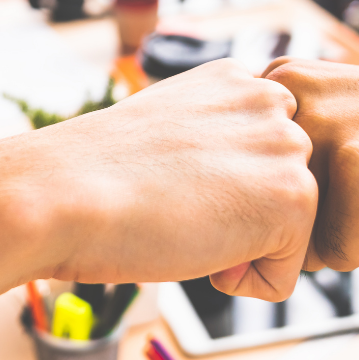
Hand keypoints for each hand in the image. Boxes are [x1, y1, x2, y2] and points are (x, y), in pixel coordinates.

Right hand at [19, 58, 315, 299]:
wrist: (65, 190)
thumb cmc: (97, 172)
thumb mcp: (167, 129)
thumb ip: (212, 138)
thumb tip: (233, 183)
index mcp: (235, 78)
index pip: (264, 154)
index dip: (222, 187)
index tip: (173, 182)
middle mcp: (268, 100)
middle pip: (282, 192)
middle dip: (239, 215)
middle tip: (177, 202)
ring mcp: (285, 145)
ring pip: (287, 233)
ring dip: (240, 246)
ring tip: (185, 220)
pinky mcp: (292, 196)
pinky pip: (284, 275)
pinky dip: (242, 281)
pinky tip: (195, 247)